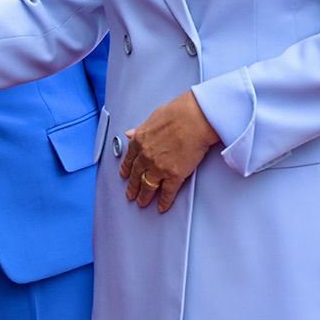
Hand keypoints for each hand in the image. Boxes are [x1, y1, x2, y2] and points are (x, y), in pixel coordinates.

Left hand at [120, 91, 220, 214]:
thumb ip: (141, 129)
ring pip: (148, 187)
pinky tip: (162, 207)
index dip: (126, 170)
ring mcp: (159, 167)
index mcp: (140, 140)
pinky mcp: (174, 176)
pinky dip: (164, 202)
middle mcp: (146, 156)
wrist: (195, 118)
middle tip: (131, 194)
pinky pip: (167, 193)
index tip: (124, 175)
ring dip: (144, 197)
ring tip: (142, 203)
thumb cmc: (179, 113)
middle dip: (133, 187)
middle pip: (137, 176)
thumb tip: (131, 133)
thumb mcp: (153, 117)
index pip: (129, 159)